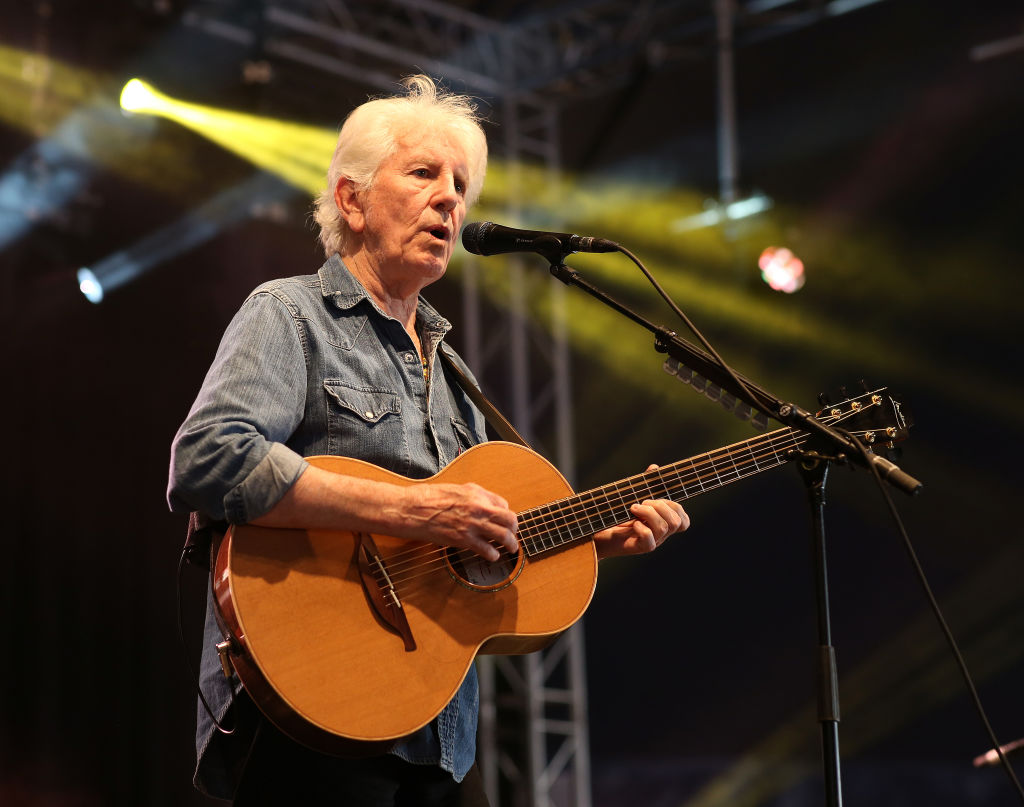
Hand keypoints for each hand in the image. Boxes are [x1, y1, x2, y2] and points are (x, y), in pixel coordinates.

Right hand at [397, 482, 518, 560]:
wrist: (412, 509)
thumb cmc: (428, 497)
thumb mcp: (455, 489)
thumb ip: (472, 495)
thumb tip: (484, 503)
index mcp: (476, 493)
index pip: (503, 503)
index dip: (505, 513)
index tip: (503, 520)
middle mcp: (479, 507)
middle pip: (510, 519)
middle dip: (514, 528)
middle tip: (513, 534)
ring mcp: (473, 524)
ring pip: (504, 536)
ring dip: (511, 544)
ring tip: (512, 549)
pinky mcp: (464, 540)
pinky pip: (487, 549)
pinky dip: (493, 554)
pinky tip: (492, 556)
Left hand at [592, 466, 689, 558]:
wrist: (597, 533)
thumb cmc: (615, 516)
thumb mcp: (632, 497)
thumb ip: (645, 484)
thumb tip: (654, 468)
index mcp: (662, 523)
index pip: (684, 521)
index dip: (677, 508)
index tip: (659, 499)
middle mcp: (660, 535)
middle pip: (677, 522)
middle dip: (661, 506)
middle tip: (643, 502)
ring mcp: (651, 542)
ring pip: (664, 528)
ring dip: (648, 512)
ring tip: (633, 508)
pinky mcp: (639, 548)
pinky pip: (649, 539)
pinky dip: (641, 527)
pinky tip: (632, 522)